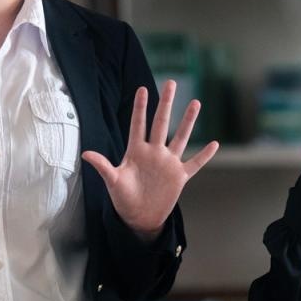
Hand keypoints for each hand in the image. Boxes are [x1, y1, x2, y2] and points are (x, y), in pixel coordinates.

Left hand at [81, 81, 217, 237]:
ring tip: (195, 103)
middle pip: (161, 123)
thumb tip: (85, 153)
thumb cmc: (123, 199)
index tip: (142, 89)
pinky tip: (214, 144)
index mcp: (136, 151)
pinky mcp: (179, 176)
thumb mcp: (113, 182)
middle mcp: (154, 152)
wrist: (139, 217)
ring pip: (181, 137)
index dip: (140, 107)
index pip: (138, 125)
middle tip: (171, 83)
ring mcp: (168, 163)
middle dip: (166, 103)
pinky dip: (204, 155)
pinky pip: (195, 164)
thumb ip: (103, 166)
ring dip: (188, 121)